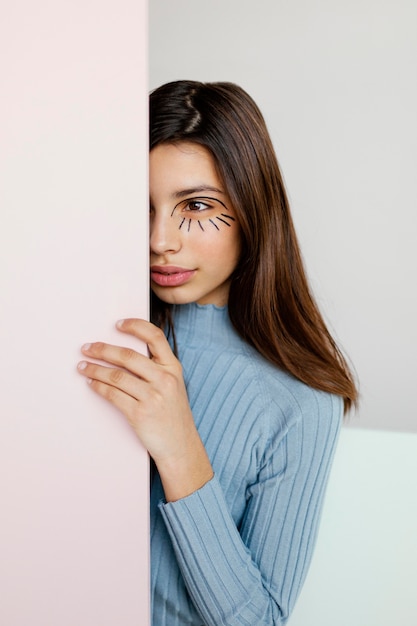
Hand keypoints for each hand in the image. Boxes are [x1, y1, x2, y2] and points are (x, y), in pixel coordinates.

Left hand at [77, 319, 212, 499]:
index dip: (135, 327)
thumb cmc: (173, 415)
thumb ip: (157, 368)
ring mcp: (152, 397)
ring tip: (83, 366)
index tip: (118, 325)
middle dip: (103, 350)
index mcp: (173, 368)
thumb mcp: (174, 386)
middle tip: (87, 348)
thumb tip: (125, 353)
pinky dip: (98, 387)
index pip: (155, 337)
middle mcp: (164, 379)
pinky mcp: (139, 414)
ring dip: (95, 369)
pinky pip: (113, 395)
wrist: (180, 446)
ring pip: (116, 376)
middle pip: (128, 356)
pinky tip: (91, 383)